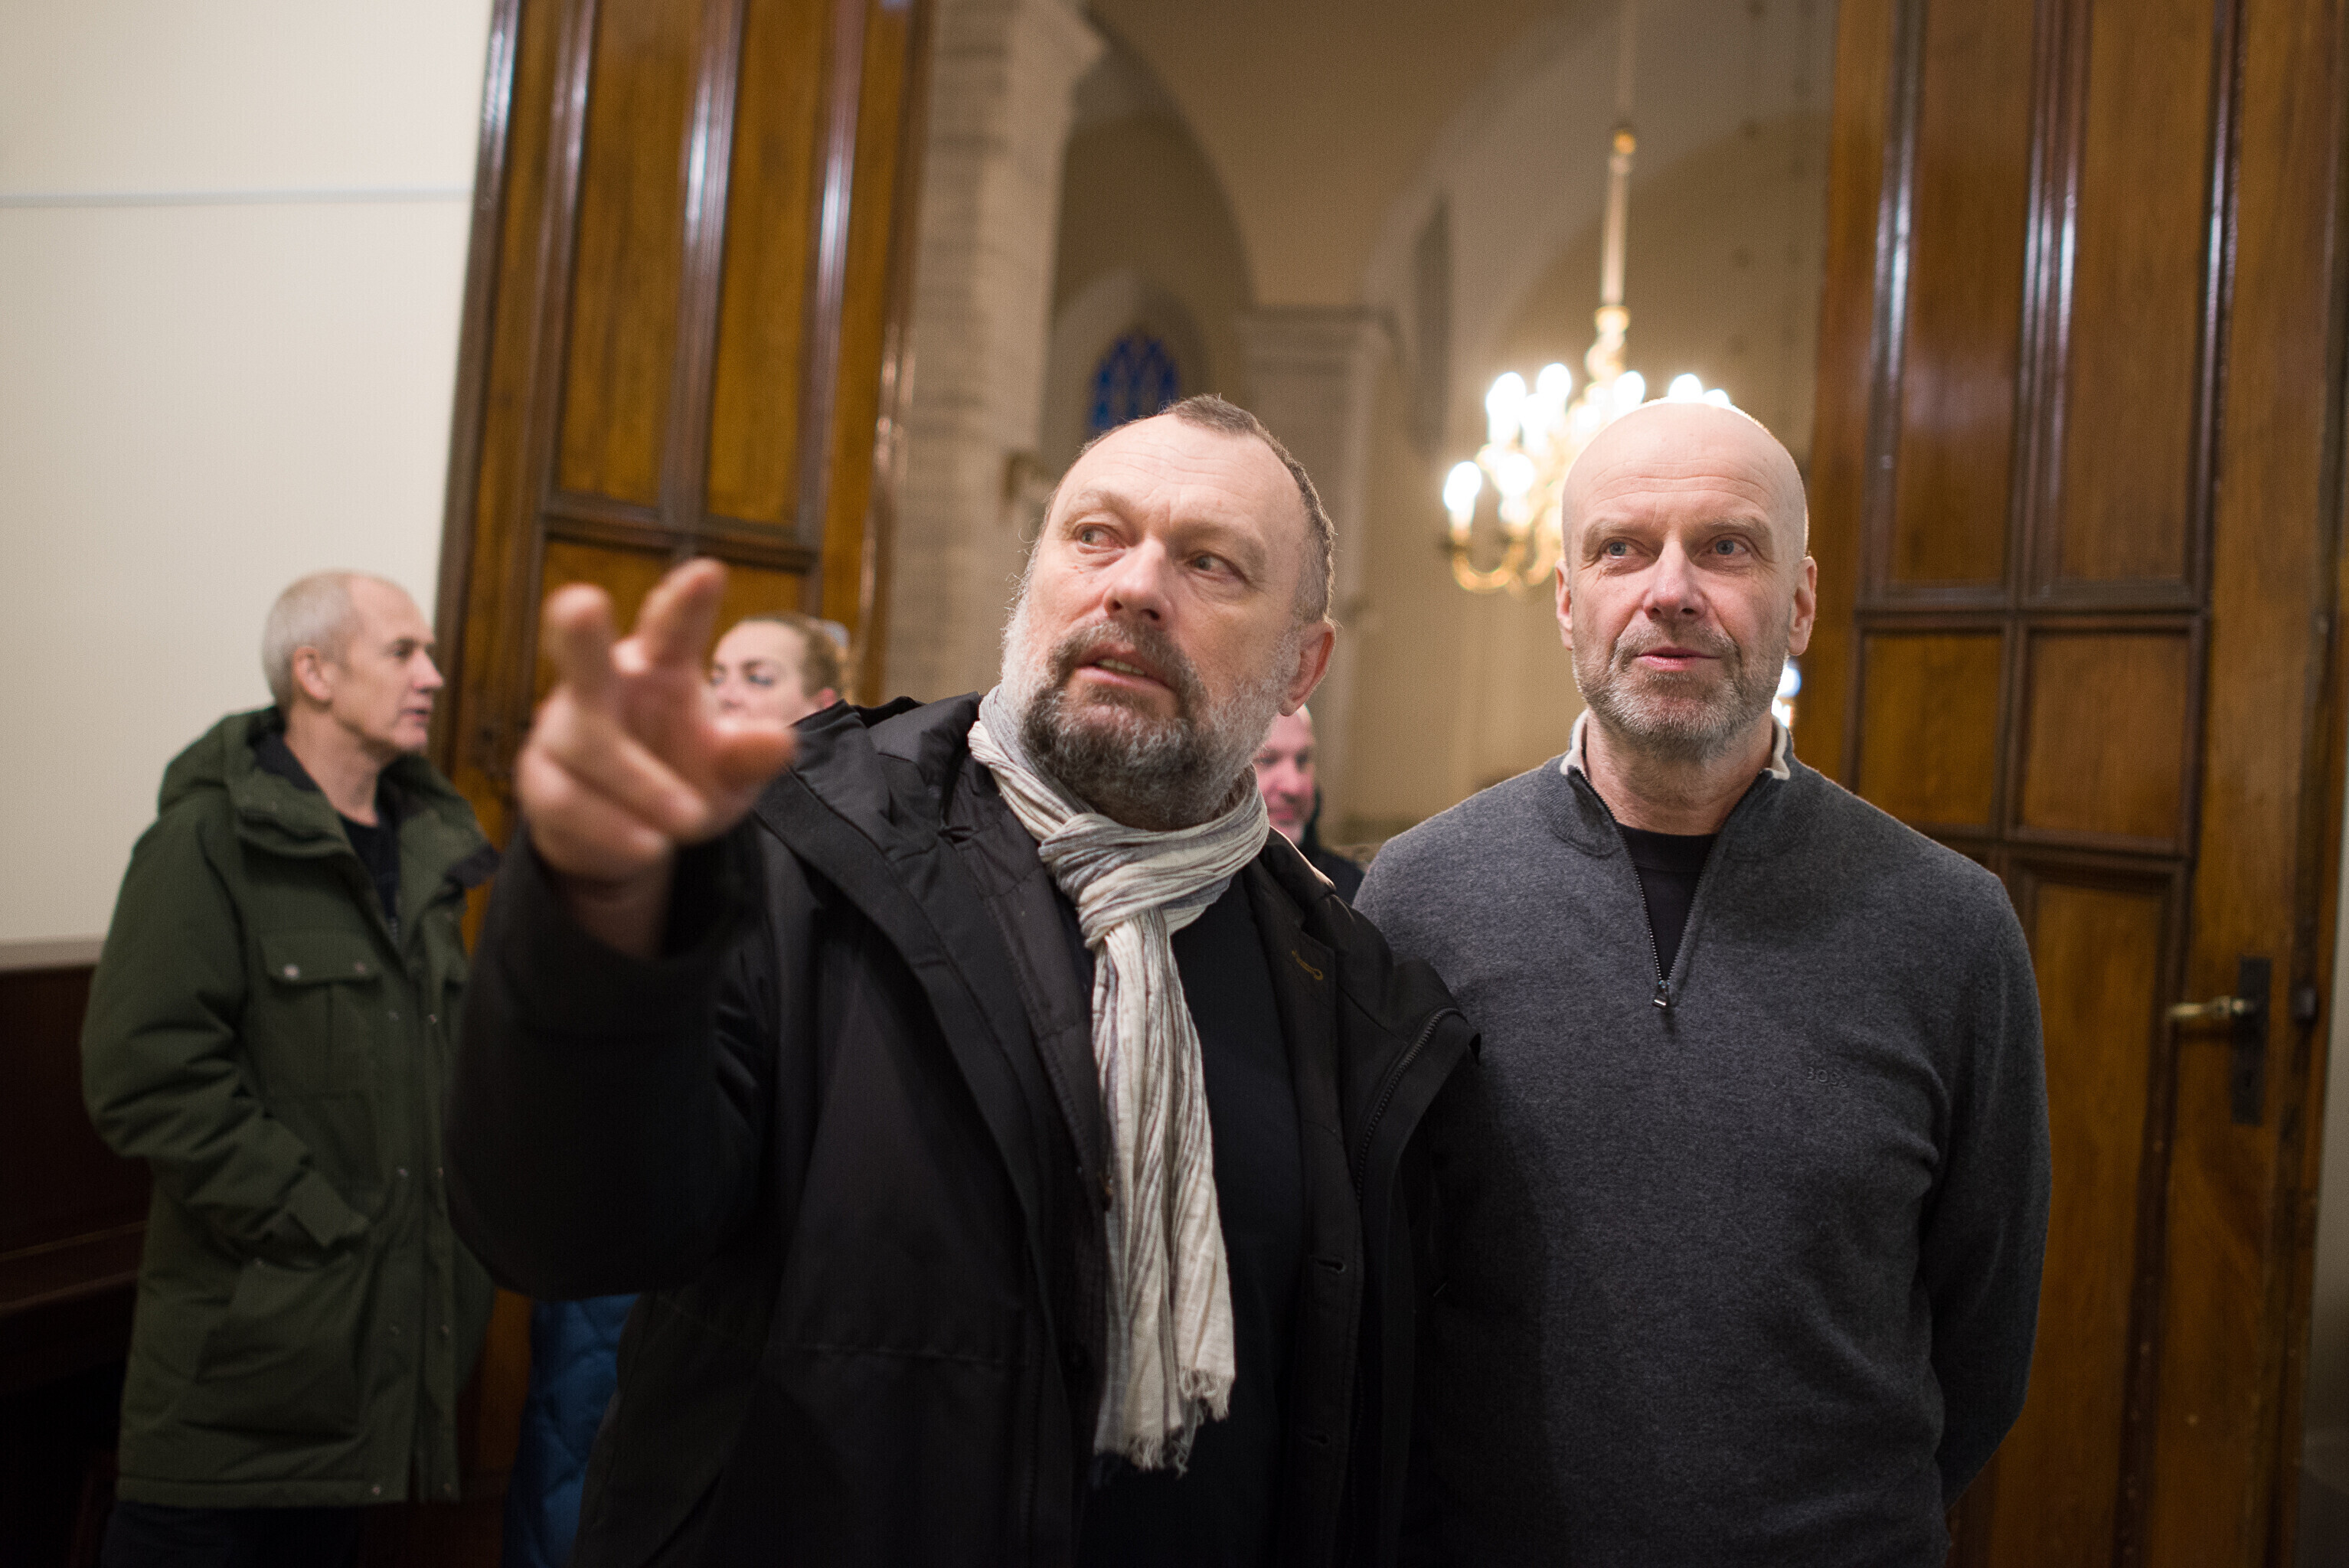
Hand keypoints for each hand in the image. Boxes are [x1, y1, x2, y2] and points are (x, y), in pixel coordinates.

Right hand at [515, 559, 796, 954]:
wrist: (627, 839)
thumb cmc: (683, 779)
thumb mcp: (729, 773)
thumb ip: (748, 755)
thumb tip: (781, 741)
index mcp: (659, 666)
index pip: (672, 628)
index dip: (686, 603)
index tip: (708, 573)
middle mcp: (605, 685)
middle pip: (584, 654)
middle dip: (581, 631)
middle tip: (583, 602)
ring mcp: (563, 730)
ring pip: (587, 747)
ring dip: (639, 787)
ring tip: (688, 820)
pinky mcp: (540, 779)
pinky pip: (566, 801)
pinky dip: (611, 828)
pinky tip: (649, 846)